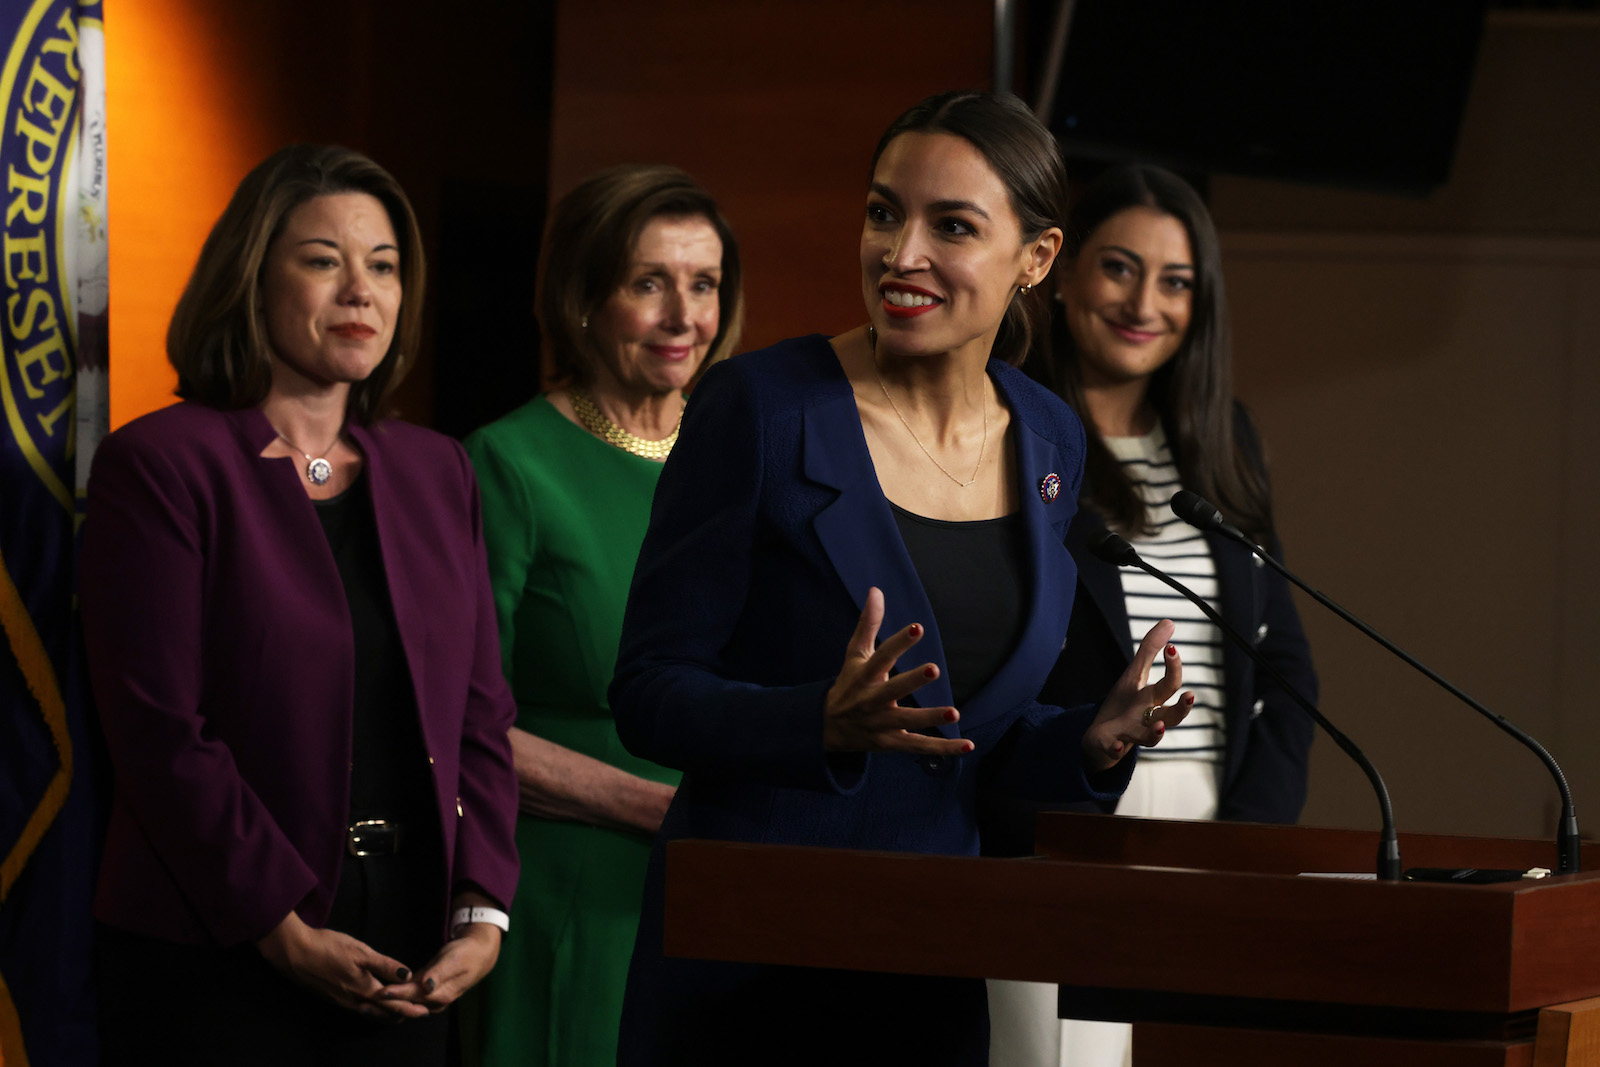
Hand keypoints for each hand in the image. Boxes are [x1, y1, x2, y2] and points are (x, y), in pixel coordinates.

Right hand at [257, 911, 425, 1018]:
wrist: (294, 952)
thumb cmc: (328, 948)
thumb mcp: (361, 952)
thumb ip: (385, 965)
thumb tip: (408, 975)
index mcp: (363, 989)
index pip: (392, 1004)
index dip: (409, 1008)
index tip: (425, 1011)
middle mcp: (353, 1000)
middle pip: (382, 1012)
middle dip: (401, 1013)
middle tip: (418, 1013)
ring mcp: (341, 1000)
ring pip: (369, 1012)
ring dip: (386, 1013)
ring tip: (401, 1011)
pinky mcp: (332, 996)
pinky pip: (358, 1008)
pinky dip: (372, 1008)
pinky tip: (374, 1003)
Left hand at [376, 924, 500, 1013]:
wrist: (478, 953)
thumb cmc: (466, 954)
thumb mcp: (454, 961)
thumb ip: (439, 974)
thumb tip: (426, 987)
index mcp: (440, 994)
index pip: (413, 996)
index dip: (396, 995)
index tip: (379, 992)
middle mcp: (434, 1000)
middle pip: (406, 1004)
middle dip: (386, 1004)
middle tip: (364, 1001)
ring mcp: (430, 996)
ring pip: (406, 1003)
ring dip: (388, 1003)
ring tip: (367, 1001)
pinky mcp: (426, 989)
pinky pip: (409, 996)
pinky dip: (395, 996)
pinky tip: (381, 994)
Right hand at [823, 587, 972, 756]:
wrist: (826, 726)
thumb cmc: (849, 683)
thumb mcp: (855, 654)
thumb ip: (868, 623)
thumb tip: (876, 590)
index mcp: (864, 676)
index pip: (881, 656)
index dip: (899, 642)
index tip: (917, 628)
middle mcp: (871, 700)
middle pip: (892, 690)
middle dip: (912, 681)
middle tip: (934, 669)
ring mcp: (881, 724)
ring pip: (907, 722)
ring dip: (930, 718)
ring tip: (954, 713)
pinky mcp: (891, 743)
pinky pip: (919, 747)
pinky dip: (943, 749)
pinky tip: (968, 745)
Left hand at [1082, 619, 1193, 772]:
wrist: (1102, 736)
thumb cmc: (1124, 704)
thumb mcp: (1134, 675)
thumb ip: (1150, 649)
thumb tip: (1169, 622)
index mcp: (1152, 699)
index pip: (1170, 684)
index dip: (1174, 668)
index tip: (1172, 648)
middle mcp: (1147, 718)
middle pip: (1170, 716)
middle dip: (1182, 709)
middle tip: (1190, 696)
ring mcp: (1130, 733)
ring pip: (1148, 738)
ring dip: (1155, 733)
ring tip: (1159, 727)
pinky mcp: (1110, 743)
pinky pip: (1114, 749)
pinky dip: (1115, 749)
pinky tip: (1117, 747)